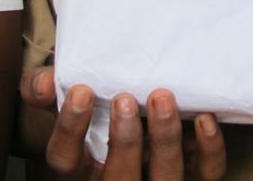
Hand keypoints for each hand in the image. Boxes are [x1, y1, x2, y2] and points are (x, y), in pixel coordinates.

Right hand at [19, 66, 224, 178]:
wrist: (114, 119)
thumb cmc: (84, 113)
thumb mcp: (54, 102)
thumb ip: (42, 88)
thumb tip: (45, 81)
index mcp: (76, 168)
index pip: (66, 160)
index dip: (71, 128)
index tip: (82, 91)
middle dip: (125, 143)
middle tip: (126, 99)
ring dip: (165, 143)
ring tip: (162, 100)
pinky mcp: (189, 173)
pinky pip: (206, 176)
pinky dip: (210, 151)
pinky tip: (204, 119)